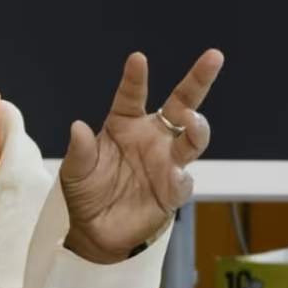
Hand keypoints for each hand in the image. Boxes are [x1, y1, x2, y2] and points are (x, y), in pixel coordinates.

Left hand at [59, 49, 223, 263]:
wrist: (95, 230)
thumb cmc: (86, 191)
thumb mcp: (75, 170)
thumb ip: (80, 150)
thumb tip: (78, 126)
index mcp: (124, 124)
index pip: (132, 95)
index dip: (136, 78)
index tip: (138, 58)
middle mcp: (151, 137)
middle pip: (181, 104)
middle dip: (198, 80)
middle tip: (212, 57)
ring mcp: (166, 162)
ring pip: (193, 139)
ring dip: (197, 127)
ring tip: (191, 120)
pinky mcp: (172, 191)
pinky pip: (184, 180)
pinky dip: (182, 177)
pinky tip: (176, 175)